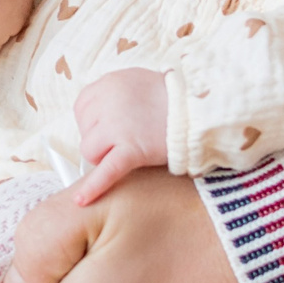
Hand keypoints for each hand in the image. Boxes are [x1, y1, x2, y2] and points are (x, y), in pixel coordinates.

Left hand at [71, 68, 168, 202]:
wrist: (201, 111)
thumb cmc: (173, 99)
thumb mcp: (137, 82)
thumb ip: (115, 94)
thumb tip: (96, 114)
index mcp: (109, 83)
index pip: (82, 108)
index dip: (94, 122)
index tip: (108, 127)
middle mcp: (109, 101)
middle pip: (86, 131)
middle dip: (101, 139)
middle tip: (127, 137)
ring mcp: (118, 126)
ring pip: (90, 151)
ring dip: (104, 156)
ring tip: (130, 151)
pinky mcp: (132, 149)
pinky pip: (106, 171)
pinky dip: (94, 187)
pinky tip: (82, 200)